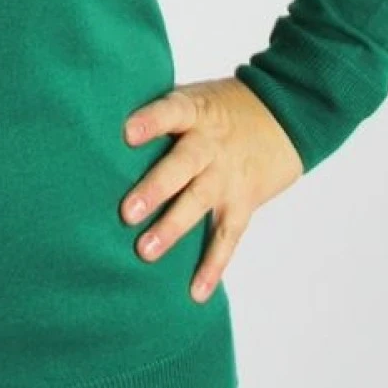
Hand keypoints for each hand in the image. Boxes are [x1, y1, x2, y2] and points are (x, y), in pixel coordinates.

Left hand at [119, 76, 304, 301]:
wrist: (286, 113)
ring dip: (173, 228)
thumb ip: (160, 115)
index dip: (151, 121)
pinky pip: (228, 236)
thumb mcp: (194, 96)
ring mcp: (228, 175)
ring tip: (146, 251)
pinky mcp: (244, 201)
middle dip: (156, 188)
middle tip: (128, 212)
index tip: (127, 133)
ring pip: (200, 202)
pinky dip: (213, 265)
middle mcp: (211, 145)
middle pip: (183, 165)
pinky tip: (196, 292)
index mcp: (195, 112)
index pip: (172, 112)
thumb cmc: (221, 107)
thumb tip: (100, 127)